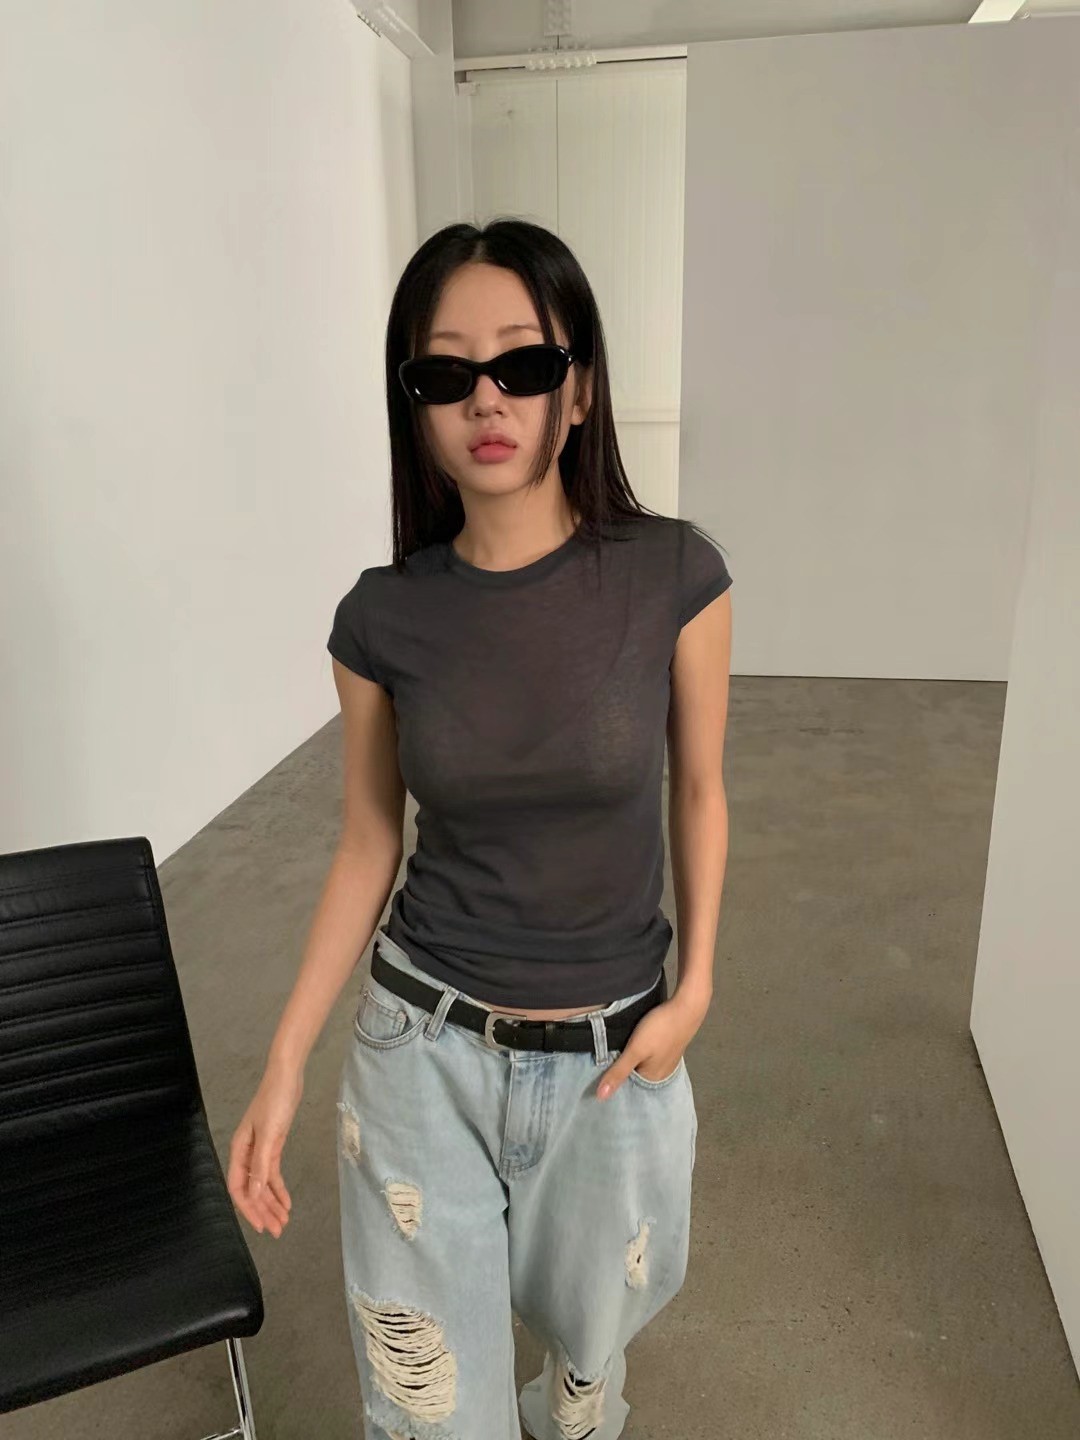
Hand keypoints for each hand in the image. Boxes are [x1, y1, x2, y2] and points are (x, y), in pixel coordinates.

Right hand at [227, 1055, 302, 1237]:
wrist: (287, 1076)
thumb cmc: (275, 1101)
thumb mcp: (269, 1134)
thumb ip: (261, 1164)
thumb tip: (253, 1194)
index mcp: (239, 1150)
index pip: (239, 1188)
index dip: (249, 1209)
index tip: (261, 1226)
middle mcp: (247, 1153)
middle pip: (252, 1189)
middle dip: (263, 1211)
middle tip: (277, 1230)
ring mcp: (260, 1150)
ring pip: (263, 1184)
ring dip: (272, 1203)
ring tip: (284, 1221)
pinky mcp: (273, 1145)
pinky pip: (273, 1173)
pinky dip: (279, 1188)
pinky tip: (287, 1201)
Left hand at [596, 988, 709, 1099]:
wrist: (685, 1006)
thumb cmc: (661, 1029)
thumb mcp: (635, 1050)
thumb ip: (619, 1072)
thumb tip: (601, 1097)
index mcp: (652, 1079)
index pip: (626, 1088)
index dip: (612, 1083)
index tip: (595, 1079)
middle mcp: (660, 1074)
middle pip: (633, 1076)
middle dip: (619, 1072)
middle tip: (597, 1065)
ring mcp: (664, 1060)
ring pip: (639, 1065)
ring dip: (627, 1061)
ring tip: (609, 1054)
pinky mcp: (665, 1048)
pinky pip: (646, 1056)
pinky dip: (637, 1053)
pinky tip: (629, 1045)